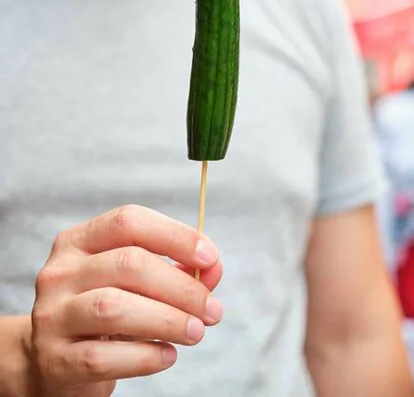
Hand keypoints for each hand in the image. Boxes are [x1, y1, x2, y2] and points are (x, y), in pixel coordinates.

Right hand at [30, 205, 222, 396]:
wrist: (52, 362)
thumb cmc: (103, 311)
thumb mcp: (135, 283)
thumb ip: (175, 271)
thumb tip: (214, 268)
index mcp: (79, 241)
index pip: (129, 221)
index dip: (175, 235)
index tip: (211, 256)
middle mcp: (60, 271)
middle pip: (128, 263)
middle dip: (181, 286)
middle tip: (212, 310)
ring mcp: (52, 315)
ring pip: (113, 307)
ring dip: (167, 319)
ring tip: (196, 332)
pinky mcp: (54, 359)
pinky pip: (104, 356)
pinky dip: (145, 356)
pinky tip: (167, 355)